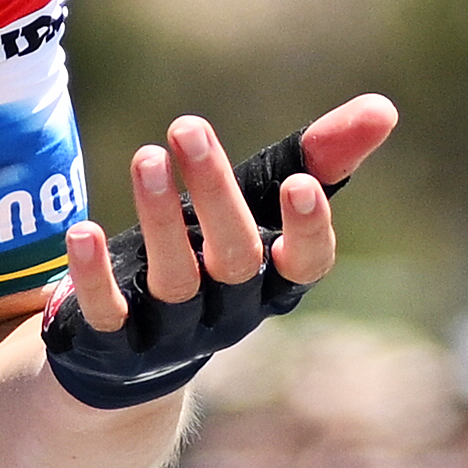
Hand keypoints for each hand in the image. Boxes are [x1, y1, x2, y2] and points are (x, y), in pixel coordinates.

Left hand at [60, 93, 395, 329]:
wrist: (131, 357)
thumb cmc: (211, 258)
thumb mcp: (257, 209)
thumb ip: (316, 160)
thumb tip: (384, 109)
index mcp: (272, 282)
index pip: (306, 266)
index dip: (309, 230)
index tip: (299, 182)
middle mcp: (230, 312)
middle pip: (235, 259)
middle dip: (214, 193)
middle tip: (187, 125)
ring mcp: (172, 334)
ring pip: (175, 280)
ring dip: (159, 218)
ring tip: (145, 156)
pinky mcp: (114, 344)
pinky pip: (108, 313)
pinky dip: (94, 276)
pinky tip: (83, 231)